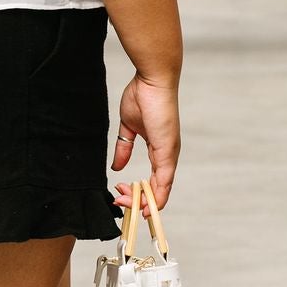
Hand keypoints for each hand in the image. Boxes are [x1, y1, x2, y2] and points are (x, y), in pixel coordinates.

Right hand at [111, 72, 180, 212]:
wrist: (152, 79)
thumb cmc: (142, 96)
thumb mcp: (128, 127)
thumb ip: (124, 148)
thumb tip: (117, 165)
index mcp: (159, 150)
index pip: (153, 181)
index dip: (138, 193)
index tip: (119, 193)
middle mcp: (167, 156)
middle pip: (156, 190)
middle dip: (136, 201)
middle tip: (117, 200)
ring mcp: (169, 154)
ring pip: (160, 191)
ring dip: (142, 202)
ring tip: (122, 202)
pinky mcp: (168, 151)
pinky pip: (164, 182)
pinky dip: (156, 197)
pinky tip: (146, 206)